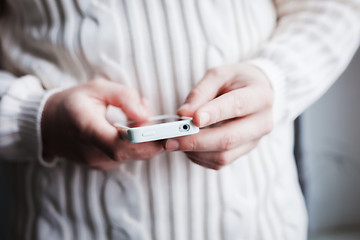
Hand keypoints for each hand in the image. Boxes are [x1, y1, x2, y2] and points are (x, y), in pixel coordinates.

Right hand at [41, 79, 162, 169]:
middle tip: (170, 125)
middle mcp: (92, 152)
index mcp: (86, 129)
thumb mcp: (97, 88)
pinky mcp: (102, 165)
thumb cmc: (74, 103)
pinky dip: (138, 144)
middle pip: (132, 153)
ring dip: (147, 140)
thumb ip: (123, 97)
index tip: (164, 131)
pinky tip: (136, 129)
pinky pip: (127, 157)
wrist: (48, 124)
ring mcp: (97, 162)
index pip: (119, 145)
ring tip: (146, 120)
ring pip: (133, 155)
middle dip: (155, 140)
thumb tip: (146, 114)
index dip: (144, 141)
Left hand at [164, 63, 273, 169]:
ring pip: (223, 156)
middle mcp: (262, 122)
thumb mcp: (219, 75)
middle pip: (229, 138)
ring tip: (175, 142)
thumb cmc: (236, 81)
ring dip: (194, 152)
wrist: (256, 93)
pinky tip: (187, 147)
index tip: (192, 119)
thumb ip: (200, 92)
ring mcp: (255, 141)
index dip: (214, 114)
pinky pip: (220, 162)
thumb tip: (183, 113)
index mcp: (260, 96)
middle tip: (170, 139)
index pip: (236, 106)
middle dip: (196, 141)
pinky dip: (199, 157)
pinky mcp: (244, 152)